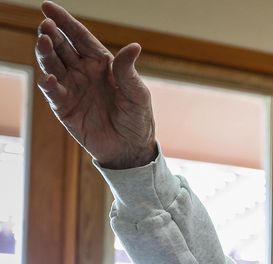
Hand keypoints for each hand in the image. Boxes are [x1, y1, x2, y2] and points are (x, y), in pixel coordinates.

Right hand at [35, 1, 156, 168]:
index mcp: (101, 63)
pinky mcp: (64, 107)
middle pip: (62, 47)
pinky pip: (52, 92)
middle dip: (52, 34)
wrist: (130, 148)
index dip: (64, 21)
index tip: (47, 6)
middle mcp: (83, 71)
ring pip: (52, 64)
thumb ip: (128, 71)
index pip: (80, 37)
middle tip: (45, 25)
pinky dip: (48, 84)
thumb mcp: (137, 94)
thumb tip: (134, 46)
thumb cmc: (137, 118)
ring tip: (43, 41)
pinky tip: (48, 78)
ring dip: (45, 53)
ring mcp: (71, 87)